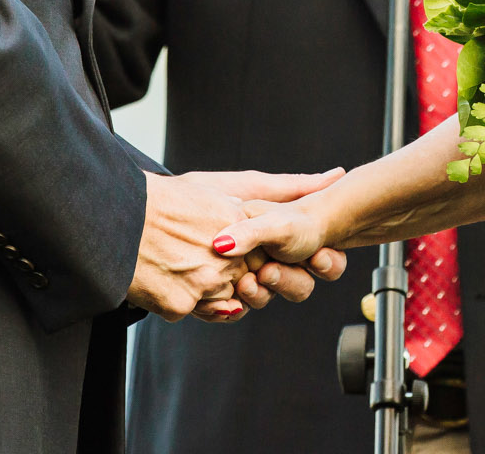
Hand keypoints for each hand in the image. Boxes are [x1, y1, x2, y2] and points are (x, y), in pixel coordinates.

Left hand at [179, 170, 349, 317]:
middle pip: (298, 283)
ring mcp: (240, 278)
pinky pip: (233, 311)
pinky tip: (229, 303)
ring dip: (264, 291)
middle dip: (291, 280)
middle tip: (272, 269)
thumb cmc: (202, 196)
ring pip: (266, 296)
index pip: (317, 258)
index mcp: (277, 235)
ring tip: (248, 280)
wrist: (148, 219)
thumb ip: (294, 185)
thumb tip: (336, 174)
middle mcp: (264, 258)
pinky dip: (232, 309)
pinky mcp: (215, 297)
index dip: (325, 260)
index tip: (318, 256)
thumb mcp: (251, 188)